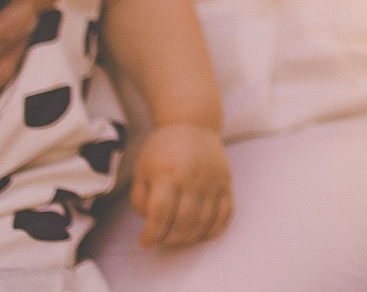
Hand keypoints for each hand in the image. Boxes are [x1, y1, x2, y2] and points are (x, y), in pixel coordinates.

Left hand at [131, 123, 232, 248]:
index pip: (160, 213)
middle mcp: (192, 178)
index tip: (145, 241)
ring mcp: (212, 181)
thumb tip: (149, 220)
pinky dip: (214, 229)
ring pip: (203, 222)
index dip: (152, 233)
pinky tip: (201, 232)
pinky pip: (225, 213)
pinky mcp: (226, 183)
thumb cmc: (163, 148)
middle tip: (161, 239)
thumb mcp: (141, 168)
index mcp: (167, 174)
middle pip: (183, 222)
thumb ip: (140, 197)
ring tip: (177, 236)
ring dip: (189, 237)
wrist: (193, 124)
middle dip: (169, 238)